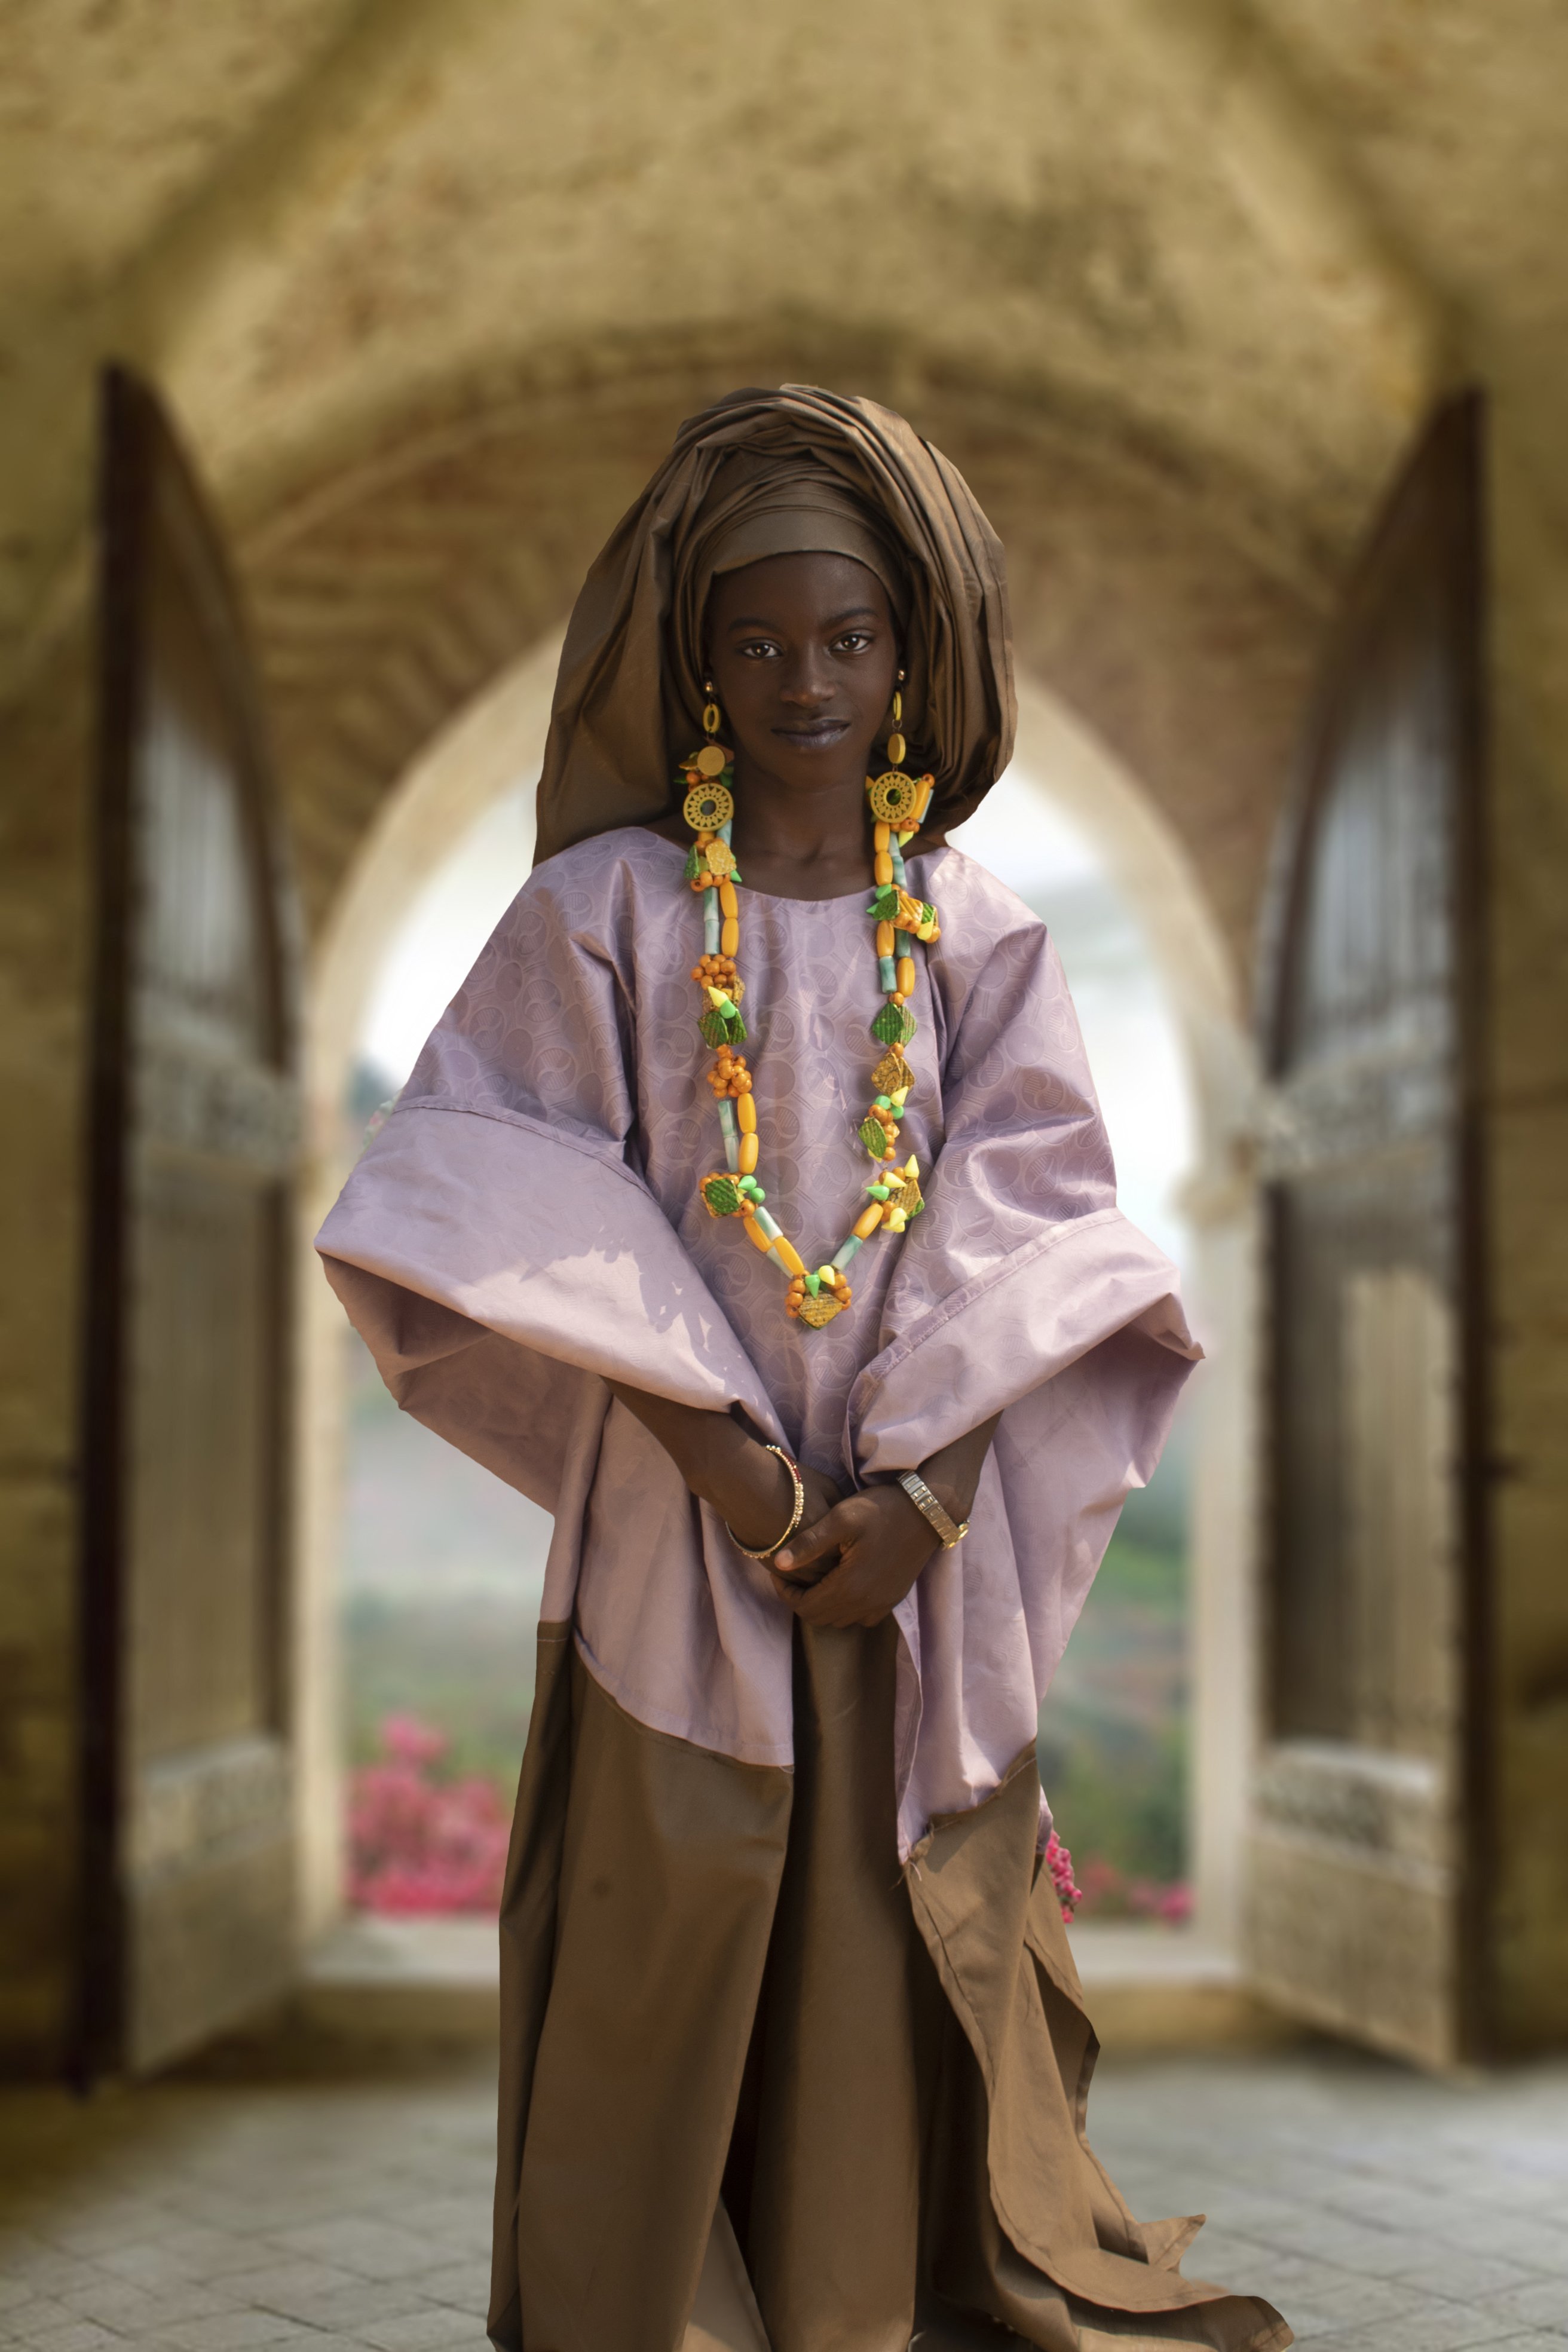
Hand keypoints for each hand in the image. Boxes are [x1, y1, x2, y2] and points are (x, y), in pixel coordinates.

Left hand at [768, 1483, 941, 1628]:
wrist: (927, 1511)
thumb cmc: (882, 1509)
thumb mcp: (842, 1518)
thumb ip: (809, 1544)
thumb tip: (779, 1563)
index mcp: (849, 1587)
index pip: (804, 1607)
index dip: (785, 1593)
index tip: (778, 1571)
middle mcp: (865, 1604)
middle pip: (819, 1618)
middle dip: (800, 1599)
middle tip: (793, 1574)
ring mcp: (882, 1604)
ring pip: (839, 1620)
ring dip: (821, 1605)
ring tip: (814, 1576)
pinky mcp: (893, 1599)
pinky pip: (861, 1617)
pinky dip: (844, 1608)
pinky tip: (841, 1583)